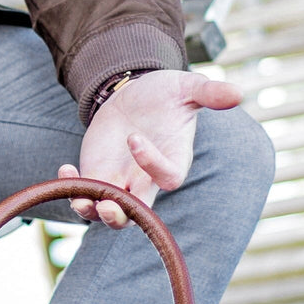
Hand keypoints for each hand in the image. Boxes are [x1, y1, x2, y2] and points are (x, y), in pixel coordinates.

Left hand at [60, 69, 241, 227]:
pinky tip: (64, 168)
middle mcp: (146, 182)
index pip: (167, 178)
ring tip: (79, 198)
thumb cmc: (164, 95)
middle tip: (106, 205)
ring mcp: (120, 184)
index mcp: (173, 163)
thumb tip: (238, 94)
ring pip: (107, 213)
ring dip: (91, 212)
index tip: (134, 137)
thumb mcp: (186, 88)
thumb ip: (208, 94)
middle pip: (137, 214)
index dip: (152, 164)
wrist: (133, 97)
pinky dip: (71, 189)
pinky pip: (84, 195)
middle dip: (120, 216)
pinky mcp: (97, 177)